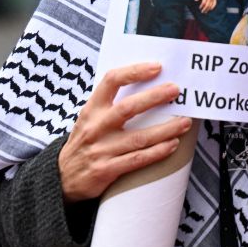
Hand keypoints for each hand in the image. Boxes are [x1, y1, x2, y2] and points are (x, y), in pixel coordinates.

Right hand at [58, 62, 190, 202]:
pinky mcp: (106, 170)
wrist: (62, 178)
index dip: (134, 72)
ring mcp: (101, 149)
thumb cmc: (85, 142)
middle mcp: (95, 127)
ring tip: (185, 122)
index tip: (156, 67)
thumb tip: (145, 84)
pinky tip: (172, 145)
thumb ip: (110, 103)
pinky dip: (157, 152)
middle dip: (154, 97)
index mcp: (91, 109)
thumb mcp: (89, 118)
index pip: (111, 81)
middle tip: (176, 90)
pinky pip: (137, 160)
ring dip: (166, 129)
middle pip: (128, 108)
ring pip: (139, 137)